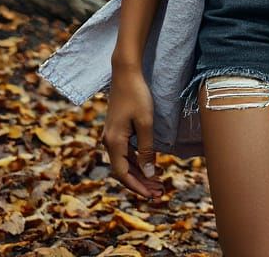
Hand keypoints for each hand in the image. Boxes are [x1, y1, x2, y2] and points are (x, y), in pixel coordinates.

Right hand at [103, 66, 162, 198]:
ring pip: (125, 162)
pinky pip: (125, 152)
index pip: (123, 174)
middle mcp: (109, 141)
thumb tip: (149, 173)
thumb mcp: (146, 122)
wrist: (125, 73)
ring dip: (140, 173)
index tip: (152, 195)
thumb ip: (147, 149)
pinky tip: (150, 164)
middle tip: (159, 192)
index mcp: (114, 142)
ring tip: (157, 182)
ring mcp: (112, 135)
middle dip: (141, 182)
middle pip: (123, 170)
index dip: (137, 186)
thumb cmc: (137, 95)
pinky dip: (137, 161)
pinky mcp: (117, 129)